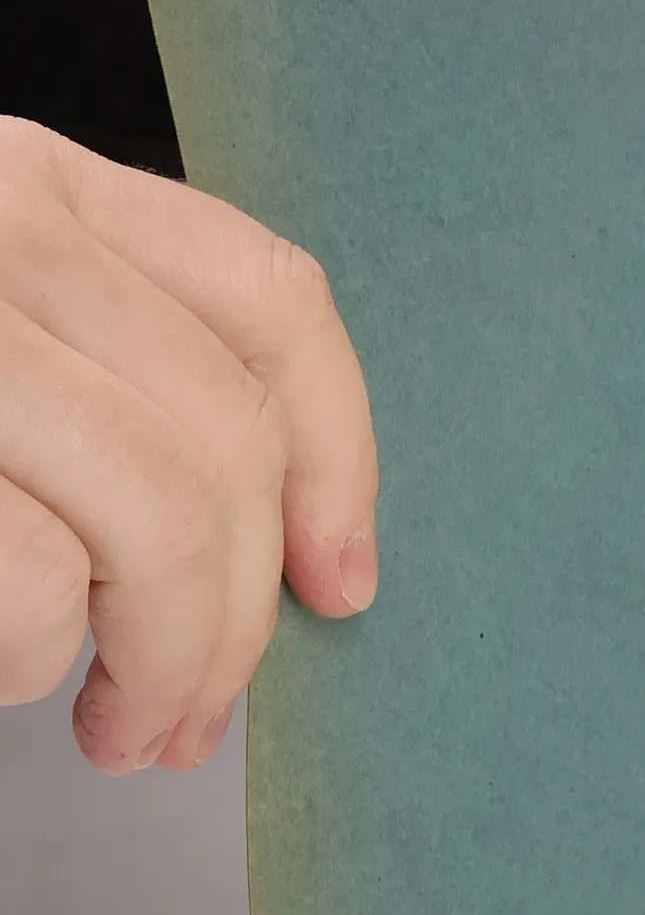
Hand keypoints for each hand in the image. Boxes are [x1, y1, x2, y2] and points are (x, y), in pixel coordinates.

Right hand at [0, 120, 378, 771]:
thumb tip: (294, 550)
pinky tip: (1, 670)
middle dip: (240, 615)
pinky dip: (25, 658)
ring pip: (155, 511)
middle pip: (224, 434)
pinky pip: (28, 582)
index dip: (339, 456)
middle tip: (190, 716)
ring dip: (169, 658)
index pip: (266, 300)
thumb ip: (99, 381)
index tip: (340, 579)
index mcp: (25, 185)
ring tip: (124, 729)